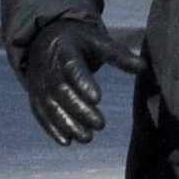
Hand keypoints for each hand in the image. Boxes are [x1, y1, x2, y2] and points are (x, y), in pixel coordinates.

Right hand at [25, 19, 145, 145]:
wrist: (44, 37)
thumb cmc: (78, 40)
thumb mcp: (97, 40)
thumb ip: (119, 55)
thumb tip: (144, 67)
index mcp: (64, 48)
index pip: (72, 66)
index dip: (83, 83)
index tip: (98, 99)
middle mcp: (47, 66)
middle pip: (61, 90)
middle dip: (79, 109)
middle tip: (100, 124)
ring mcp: (38, 82)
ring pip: (51, 105)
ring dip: (68, 123)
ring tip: (88, 137)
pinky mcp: (35, 95)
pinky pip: (41, 114)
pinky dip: (52, 128)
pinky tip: (67, 141)